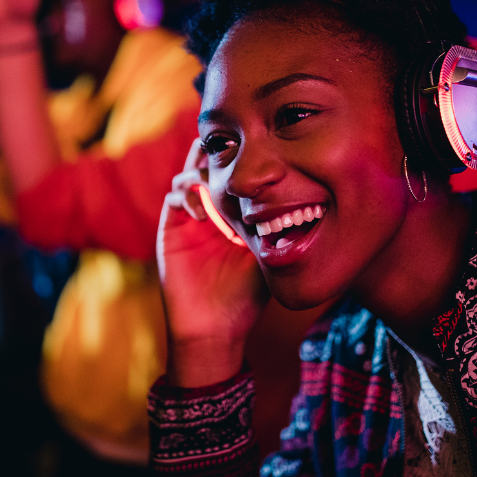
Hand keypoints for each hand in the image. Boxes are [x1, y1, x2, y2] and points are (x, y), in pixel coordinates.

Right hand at [158, 139, 268, 386]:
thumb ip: (277, 227)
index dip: (243, 159)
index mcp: (235, 212)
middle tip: (234, 148)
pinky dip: (188, 195)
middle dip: (220, 153)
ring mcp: (190, 217)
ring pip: (189, 174)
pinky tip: (205, 212)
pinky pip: (174, 196)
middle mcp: (211, 210)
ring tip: (219, 185)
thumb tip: (304, 200)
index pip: (237, 173)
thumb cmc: (246, 296)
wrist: (214, 327)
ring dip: (203, 172)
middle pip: (209, 164)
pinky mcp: (172, 227)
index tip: (260, 150)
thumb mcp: (269, 255)